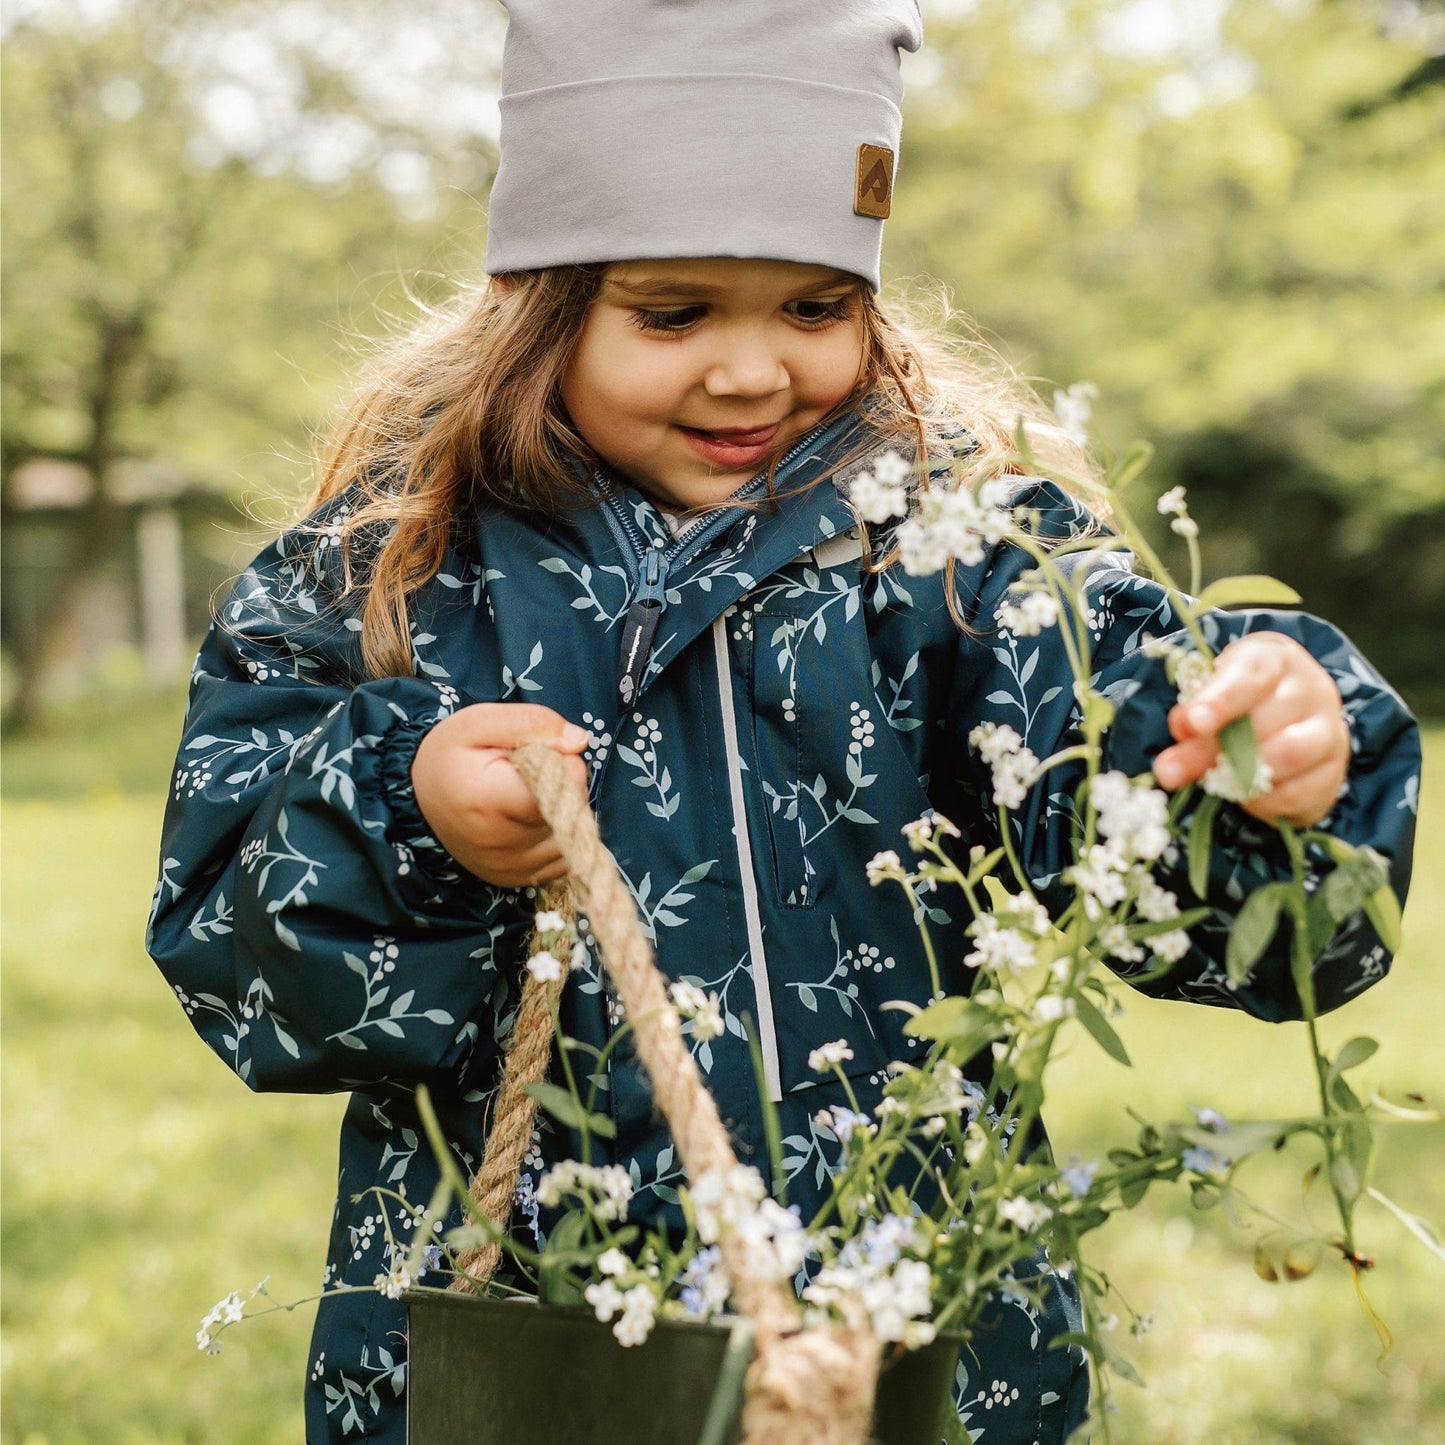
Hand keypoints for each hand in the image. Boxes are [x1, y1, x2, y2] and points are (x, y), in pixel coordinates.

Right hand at [411, 704, 590, 887]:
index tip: (534, 755)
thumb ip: (532, 722)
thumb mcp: (480, 721)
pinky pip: (563, 858)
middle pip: (574, 809)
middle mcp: (503, 845)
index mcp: (492, 800)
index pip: (567, 784)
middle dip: (562, 786)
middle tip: (526, 775)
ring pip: (573, 835)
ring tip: (524, 798)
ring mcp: (512, 868)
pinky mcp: (517, 880)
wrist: (418, 799)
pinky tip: (529, 821)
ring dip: (561, 812)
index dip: (562, 761)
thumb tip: (579, 741)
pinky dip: (555, 837)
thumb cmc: (450, 756)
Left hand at [1153, 633, 1349, 827]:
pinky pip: (1299, 791)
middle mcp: (1311, 689)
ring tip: (1212, 783)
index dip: (1220, 699)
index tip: (1192, 723)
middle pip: (1265, 720)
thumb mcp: (1211, 698)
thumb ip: (1194, 715)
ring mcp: (1329, 730)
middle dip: (1211, 750)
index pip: (1252, 673)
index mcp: (1275, 660)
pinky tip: (1243, 795)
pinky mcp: (1334, 771)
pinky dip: (1263, 800)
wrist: (1285, 723)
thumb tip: (1184, 730)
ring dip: (1241, 774)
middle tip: (1170, 772)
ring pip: (1290, 753)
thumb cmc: (1237, 703)